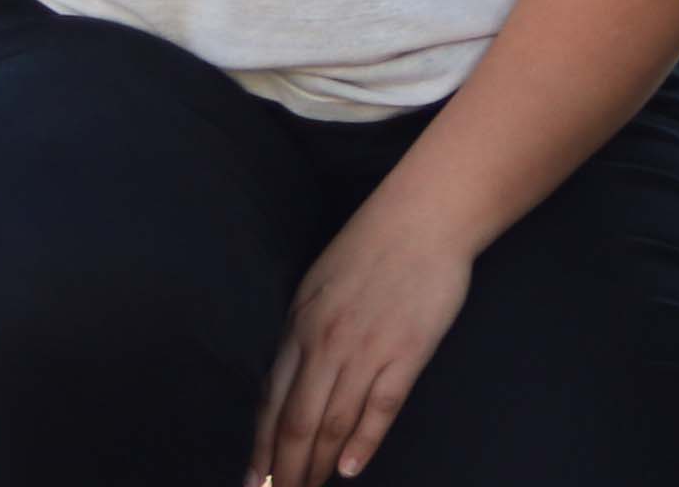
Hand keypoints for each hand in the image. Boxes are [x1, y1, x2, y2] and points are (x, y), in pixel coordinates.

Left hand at [254, 193, 472, 484]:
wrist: (424, 218)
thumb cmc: (371, 246)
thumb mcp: (318, 284)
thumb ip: (304, 332)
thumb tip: (289, 379)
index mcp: (300, 324)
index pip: (271, 400)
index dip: (262, 446)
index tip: (254, 479)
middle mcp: (325, 341)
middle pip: (296, 421)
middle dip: (286, 469)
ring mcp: (366, 348)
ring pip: (333, 421)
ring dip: (319, 464)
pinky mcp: (406, 352)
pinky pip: (380, 406)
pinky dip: (364, 440)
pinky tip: (351, 468)